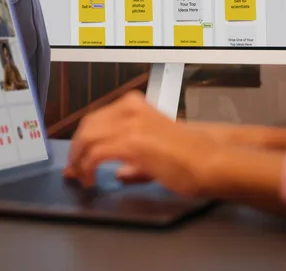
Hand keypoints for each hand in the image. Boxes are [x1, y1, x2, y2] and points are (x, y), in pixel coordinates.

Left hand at [63, 91, 217, 196]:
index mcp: (135, 105)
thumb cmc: (192, 158)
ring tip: (81, 177)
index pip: (96, 118)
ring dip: (78, 160)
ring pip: (87, 138)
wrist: (212, 161)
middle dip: (76, 149)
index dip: (81, 139)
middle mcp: (130, 109)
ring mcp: (130, 124)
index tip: (75, 157)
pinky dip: (87, 168)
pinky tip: (91, 179)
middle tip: (73, 169)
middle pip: (87, 126)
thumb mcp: (156, 151)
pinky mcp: (131, 142)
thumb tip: (118, 173)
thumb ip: (134, 162)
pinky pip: (95, 154)